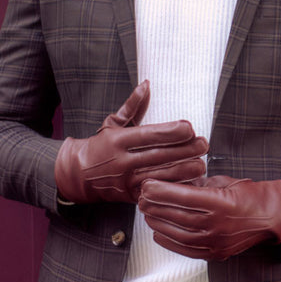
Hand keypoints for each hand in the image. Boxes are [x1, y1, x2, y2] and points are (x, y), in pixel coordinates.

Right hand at [54, 81, 208, 204]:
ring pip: (159, 177)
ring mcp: (126, 181)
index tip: (189, 127)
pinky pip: (155, 193)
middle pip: (158, 156)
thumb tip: (146, 84)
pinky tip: (188, 183)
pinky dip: (172, 189)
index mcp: (118, 140)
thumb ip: (132, 106)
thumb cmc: (99, 146)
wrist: (77, 175)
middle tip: (204, 144)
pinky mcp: (130, 197)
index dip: (170, 132)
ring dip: (183, 171)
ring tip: (201, 164)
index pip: (148, 135)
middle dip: (184, 151)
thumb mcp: (112, 123)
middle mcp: (122, 161)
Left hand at [138, 174, 280, 260]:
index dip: (161, 191)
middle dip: (155, 206)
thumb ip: (197, 184)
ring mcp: (217, 241)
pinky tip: (158, 232)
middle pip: (177, 215)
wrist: (273, 216)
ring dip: (159, 223)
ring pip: (178, 234)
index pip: (183, 196)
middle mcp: (218, 224)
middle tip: (141, 198)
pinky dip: (169, 242)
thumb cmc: (249, 194)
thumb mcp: (223, 181)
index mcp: (221, 202)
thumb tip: (170, 182)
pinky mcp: (217, 253)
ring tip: (146, 213)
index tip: (146, 185)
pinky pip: (187, 249)